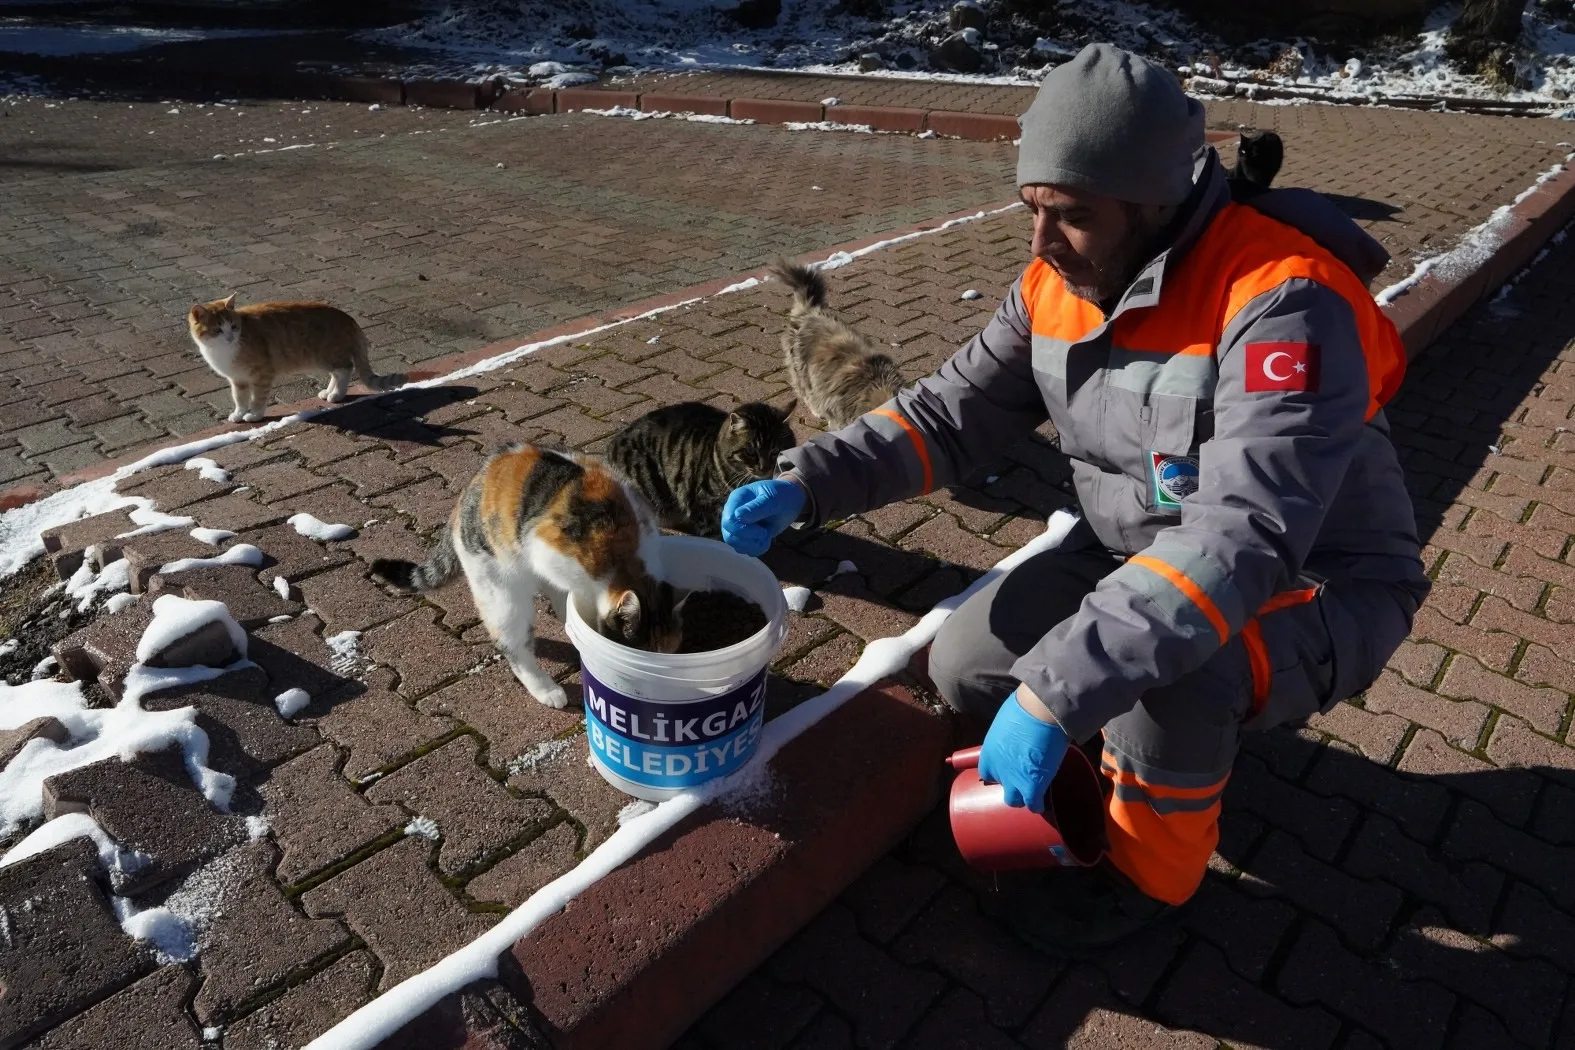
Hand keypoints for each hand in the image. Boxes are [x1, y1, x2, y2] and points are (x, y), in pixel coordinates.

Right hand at [721, 479, 805, 556]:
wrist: (789, 502)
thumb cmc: (781, 496)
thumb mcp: (773, 500)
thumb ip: (757, 507)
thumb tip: (738, 516)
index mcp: (737, 499)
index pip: (729, 521)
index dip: (743, 531)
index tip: (763, 531)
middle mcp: (732, 512)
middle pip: (729, 536)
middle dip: (750, 541)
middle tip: (766, 534)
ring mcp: (736, 525)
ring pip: (736, 545)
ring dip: (754, 545)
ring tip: (768, 535)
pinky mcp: (743, 536)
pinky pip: (744, 549)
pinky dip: (757, 549)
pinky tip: (767, 540)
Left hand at [977, 688, 1069, 813]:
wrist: (1039, 713)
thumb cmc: (1025, 709)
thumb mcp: (1007, 722)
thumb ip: (1008, 735)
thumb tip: (1017, 731)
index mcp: (989, 753)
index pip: (987, 772)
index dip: (999, 772)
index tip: (1008, 770)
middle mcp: (998, 769)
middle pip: (1001, 788)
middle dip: (1011, 786)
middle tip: (1022, 779)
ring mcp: (1014, 780)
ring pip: (1014, 800)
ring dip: (1022, 798)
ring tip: (1031, 795)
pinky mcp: (1032, 787)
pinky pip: (1033, 804)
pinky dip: (1038, 805)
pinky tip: (1042, 803)